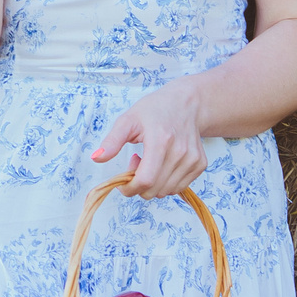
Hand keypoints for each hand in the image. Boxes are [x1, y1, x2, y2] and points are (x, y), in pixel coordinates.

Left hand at [91, 81, 208, 199]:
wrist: (187, 103)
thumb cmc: (155, 110)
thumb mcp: (128, 120)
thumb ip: (112, 141)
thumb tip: (96, 157)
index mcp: (161, 141)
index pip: (146, 180)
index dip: (130, 188)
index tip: (122, 183)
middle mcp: (180, 152)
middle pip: (155, 190)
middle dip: (139, 185)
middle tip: (136, 163)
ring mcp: (193, 159)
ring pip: (166, 192)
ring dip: (153, 184)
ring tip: (150, 161)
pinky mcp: (200, 164)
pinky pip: (179, 188)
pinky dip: (167, 182)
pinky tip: (163, 163)